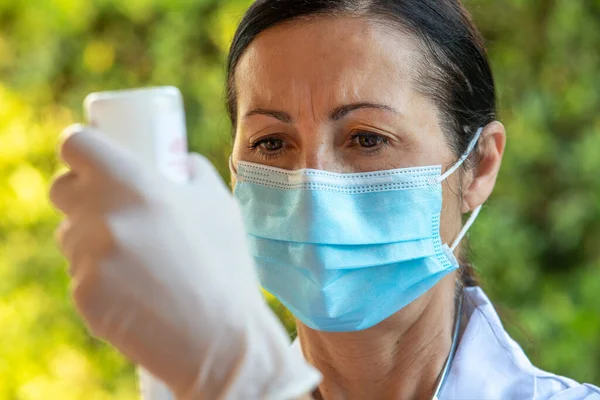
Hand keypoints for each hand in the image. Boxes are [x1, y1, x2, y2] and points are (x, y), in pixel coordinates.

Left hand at [49, 125, 320, 398]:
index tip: (97, 161)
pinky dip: (102, 278)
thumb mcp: (219, 203)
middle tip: (114, 208)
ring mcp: (87, 258)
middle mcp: (100, 215)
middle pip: (62, 189)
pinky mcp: (83, 295)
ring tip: (140, 260)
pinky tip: (138, 291)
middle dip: (83, 194)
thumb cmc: (224, 264)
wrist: (221, 335)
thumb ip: (193, 171)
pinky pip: (81, 275)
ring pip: (71, 236)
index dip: (83, 149)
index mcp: (132, 182)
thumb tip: (179, 161)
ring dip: (94, 239)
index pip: (75, 144)